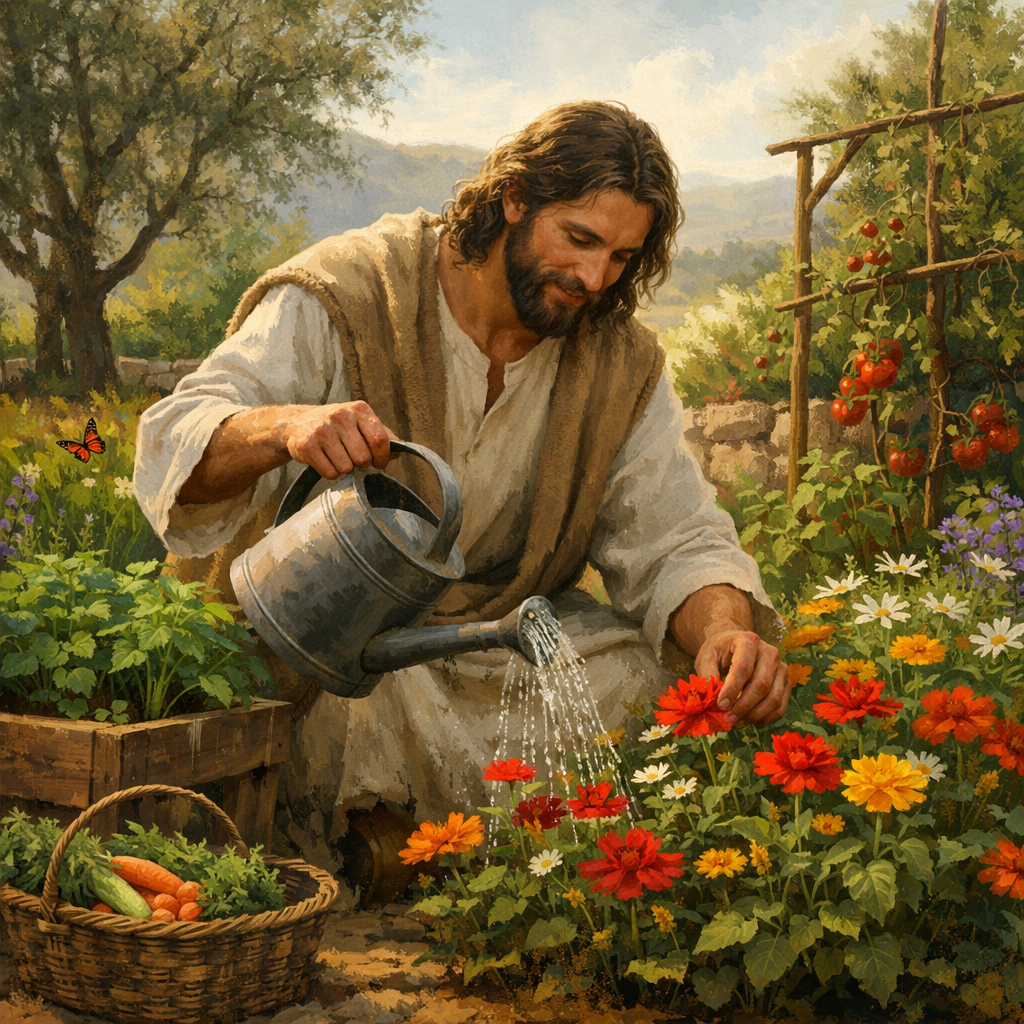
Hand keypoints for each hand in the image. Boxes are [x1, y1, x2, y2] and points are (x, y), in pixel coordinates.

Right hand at [284, 400, 399, 478]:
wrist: (298, 422)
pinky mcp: (306, 444)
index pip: (380, 440)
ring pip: (346, 467)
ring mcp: (322, 429)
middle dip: (360, 464)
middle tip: (352, 458)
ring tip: (337, 458)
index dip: (382, 457)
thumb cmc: (337, 426)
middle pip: (363, 457)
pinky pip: (329, 472)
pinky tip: (325, 461)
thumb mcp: (361, 423)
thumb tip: (401, 451)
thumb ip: (384, 436)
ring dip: (344, 470)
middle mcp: (340, 415)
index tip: (378, 463)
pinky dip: (330, 473)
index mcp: (359, 409)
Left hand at [694, 628, 789, 726]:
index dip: (733, 689)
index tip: (721, 705)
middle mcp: (769, 653)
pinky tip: (752, 722)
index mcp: (749, 641)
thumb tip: (710, 699)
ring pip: (774, 697)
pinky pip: (781, 704)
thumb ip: (707, 676)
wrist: (733, 644)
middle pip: (762, 684)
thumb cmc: (719, 651)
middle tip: (729, 718)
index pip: (743, 668)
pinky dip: (768, 717)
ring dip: (756, 714)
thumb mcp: (707, 657)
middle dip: (744, 706)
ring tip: (737, 722)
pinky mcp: (785, 681)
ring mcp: (781, 667)